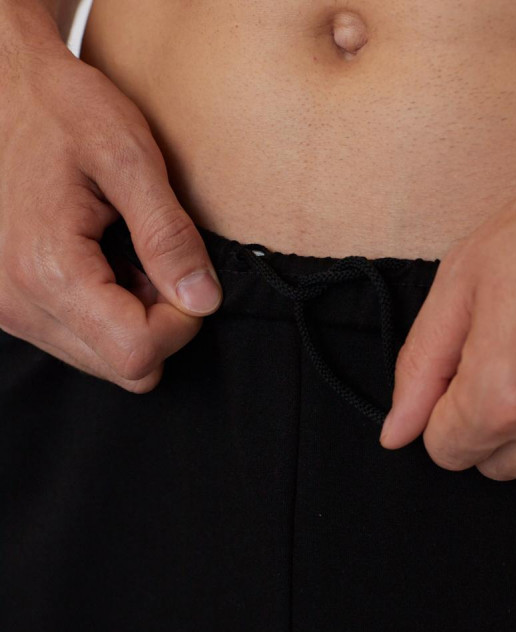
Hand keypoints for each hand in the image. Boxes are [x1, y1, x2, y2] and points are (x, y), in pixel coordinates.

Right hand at [0, 41, 222, 390]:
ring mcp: (10, 309)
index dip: (180, 323)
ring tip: (123, 254)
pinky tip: (102, 262)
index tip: (184, 272)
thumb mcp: (127, 154)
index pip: (138, 353)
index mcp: (48, 269)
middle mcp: (19, 303)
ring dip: (133, 319)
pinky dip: (106, 314)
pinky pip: (81, 342)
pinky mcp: (11, 306)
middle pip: (124, 368)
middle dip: (158, 324)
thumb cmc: (62, 107)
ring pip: (105, 362)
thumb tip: (203, 302)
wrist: (0, 87)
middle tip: (155, 260)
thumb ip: (168, 234)